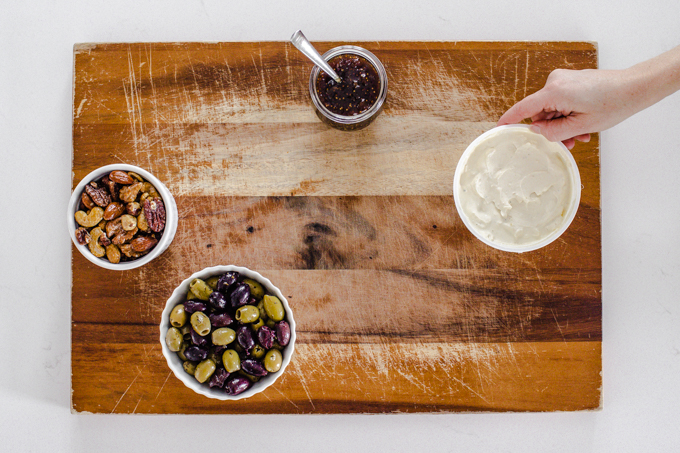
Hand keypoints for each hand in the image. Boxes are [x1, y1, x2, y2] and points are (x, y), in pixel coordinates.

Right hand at [497, 68, 637, 148]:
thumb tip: (536, 131)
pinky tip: (582, 124)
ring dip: (562, 124)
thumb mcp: (581, 125)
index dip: (509, 120)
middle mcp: (554, 82)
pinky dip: (567, 114)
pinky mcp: (569, 81)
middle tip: (570, 143)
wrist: (634, 86)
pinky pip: (560, 102)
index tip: (497, 128)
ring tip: (581, 135)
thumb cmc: (613, 104)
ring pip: (551, 110)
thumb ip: (554, 131)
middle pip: (540, 112)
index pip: (523, 109)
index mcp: (554, 92)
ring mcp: (562, 79)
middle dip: (552, 129)